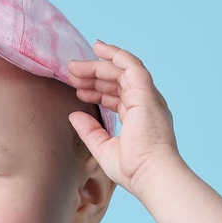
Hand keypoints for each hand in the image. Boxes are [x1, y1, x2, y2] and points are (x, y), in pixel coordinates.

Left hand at [66, 40, 181, 194]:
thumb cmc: (133, 169)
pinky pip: (131, 65)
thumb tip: (73, 115)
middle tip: (70, 73)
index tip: (78, 90)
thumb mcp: (103, 148)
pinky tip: (98, 48)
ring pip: (120, 71)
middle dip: (93, 76)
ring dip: (97, 66)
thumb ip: (89, 131)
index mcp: (138, 118)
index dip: (97, 91)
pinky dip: (115, 54)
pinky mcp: (145, 93)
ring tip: (74, 67)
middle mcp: (145, 105)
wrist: (151, 174)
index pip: (117, 97)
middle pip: (117, 82)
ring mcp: (147, 97)